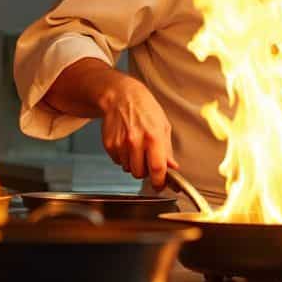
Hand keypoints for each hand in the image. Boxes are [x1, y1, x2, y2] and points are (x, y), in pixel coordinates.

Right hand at [97, 74, 177, 188]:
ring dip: (134, 164)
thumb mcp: (163, 126)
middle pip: (140, 173)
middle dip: (145, 172)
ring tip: (137, 148)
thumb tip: (173, 167)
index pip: (157, 168)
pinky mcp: (109, 145)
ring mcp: (121, 144)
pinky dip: (123, 158)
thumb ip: (167, 150)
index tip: (160, 185)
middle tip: (148, 161)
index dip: (159, 182)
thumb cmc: (145, 109)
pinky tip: (127, 144)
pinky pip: (118, 162)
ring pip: (128, 169)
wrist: (122, 97)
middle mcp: (136, 141)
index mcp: (154, 137)